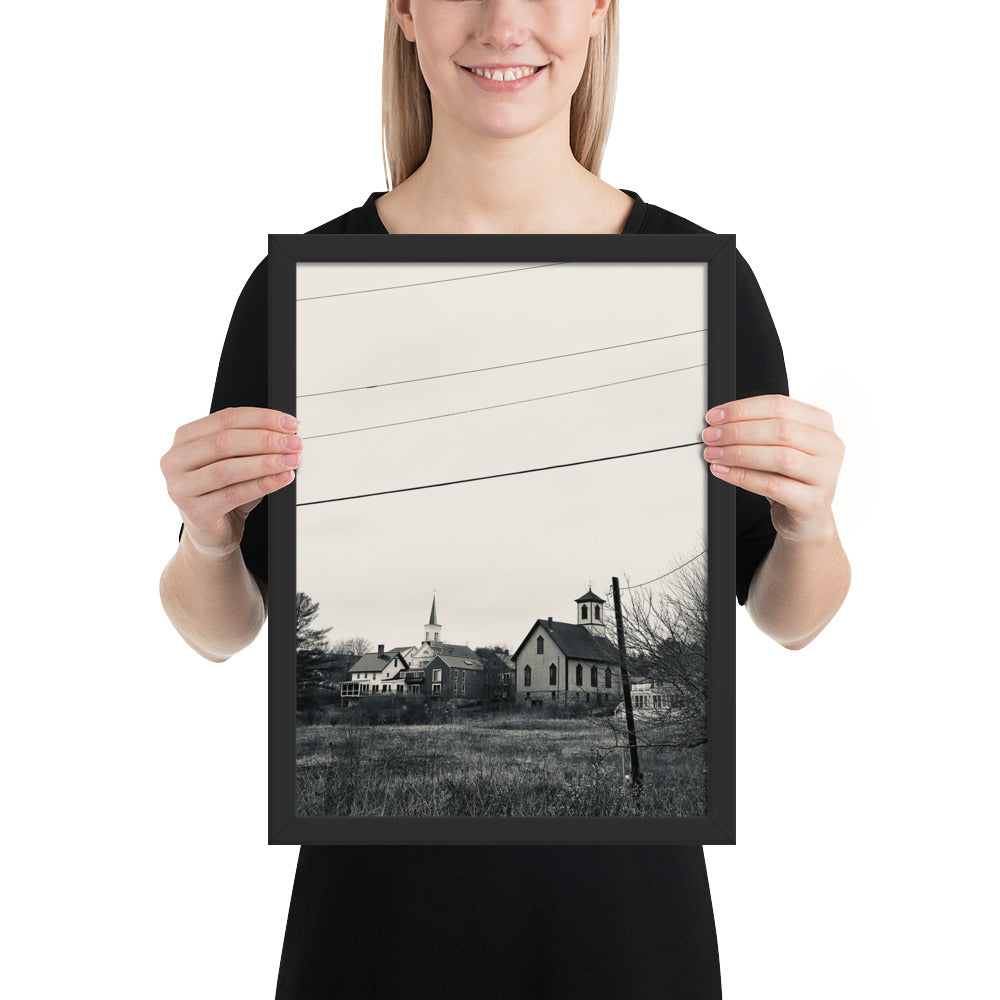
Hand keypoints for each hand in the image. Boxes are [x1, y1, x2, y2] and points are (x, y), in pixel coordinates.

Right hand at [160, 406, 302, 559]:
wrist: (212, 532)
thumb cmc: (223, 491)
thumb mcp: (237, 461)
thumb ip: (253, 444)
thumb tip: (286, 433)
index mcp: (184, 438)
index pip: (226, 418)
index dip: (262, 418)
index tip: (290, 423)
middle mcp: (175, 460)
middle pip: (225, 441)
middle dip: (266, 440)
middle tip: (294, 443)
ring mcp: (180, 488)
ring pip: (228, 469)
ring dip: (266, 463)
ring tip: (292, 461)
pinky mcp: (194, 513)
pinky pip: (233, 495)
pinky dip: (263, 485)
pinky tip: (282, 478)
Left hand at [701, 394, 844, 544]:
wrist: (806, 517)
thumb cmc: (790, 477)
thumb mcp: (779, 446)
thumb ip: (758, 429)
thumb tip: (719, 423)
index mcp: (821, 423)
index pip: (780, 405)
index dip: (742, 409)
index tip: (715, 416)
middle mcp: (829, 446)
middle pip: (780, 429)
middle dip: (738, 431)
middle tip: (711, 436)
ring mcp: (825, 474)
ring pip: (779, 457)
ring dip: (739, 453)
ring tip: (714, 454)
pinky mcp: (813, 501)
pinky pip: (773, 486)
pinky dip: (743, 477)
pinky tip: (724, 472)